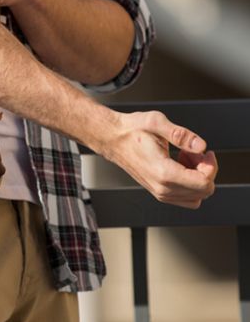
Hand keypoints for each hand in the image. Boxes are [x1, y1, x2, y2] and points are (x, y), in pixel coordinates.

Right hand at [103, 110, 217, 208]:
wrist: (112, 138)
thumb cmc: (130, 130)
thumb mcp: (156, 122)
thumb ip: (181, 134)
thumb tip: (201, 146)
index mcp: (163, 172)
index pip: (204, 183)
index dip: (210, 166)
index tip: (203, 152)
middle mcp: (161, 188)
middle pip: (203, 191)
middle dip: (205, 170)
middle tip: (193, 152)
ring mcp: (160, 193)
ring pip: (196, 197)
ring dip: (198, 177)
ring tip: (185, 158)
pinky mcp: (159, 193)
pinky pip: (186, 198)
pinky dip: (189, 183)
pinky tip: (179, 165)